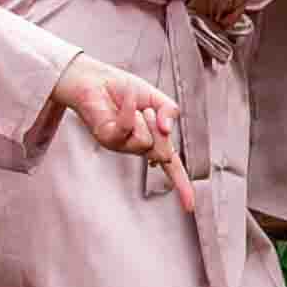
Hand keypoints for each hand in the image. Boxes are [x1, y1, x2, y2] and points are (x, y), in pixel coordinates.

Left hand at [48, 55, 192, 211]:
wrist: (97, 79)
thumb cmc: (124, 90)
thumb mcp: (157, 99)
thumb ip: (169, 112)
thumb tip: (168, 131)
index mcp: (153, 140)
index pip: (172, 167)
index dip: (182, 186)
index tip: (189, 207)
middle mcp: (137, 148)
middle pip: (164, 152)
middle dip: (161, 128)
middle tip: (146, 110)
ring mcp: (122, 146)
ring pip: (146, 142)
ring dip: (142, 117)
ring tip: (130, 106)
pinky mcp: (107, 139)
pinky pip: (126, 130)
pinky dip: (129, 111)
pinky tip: (126, 99)